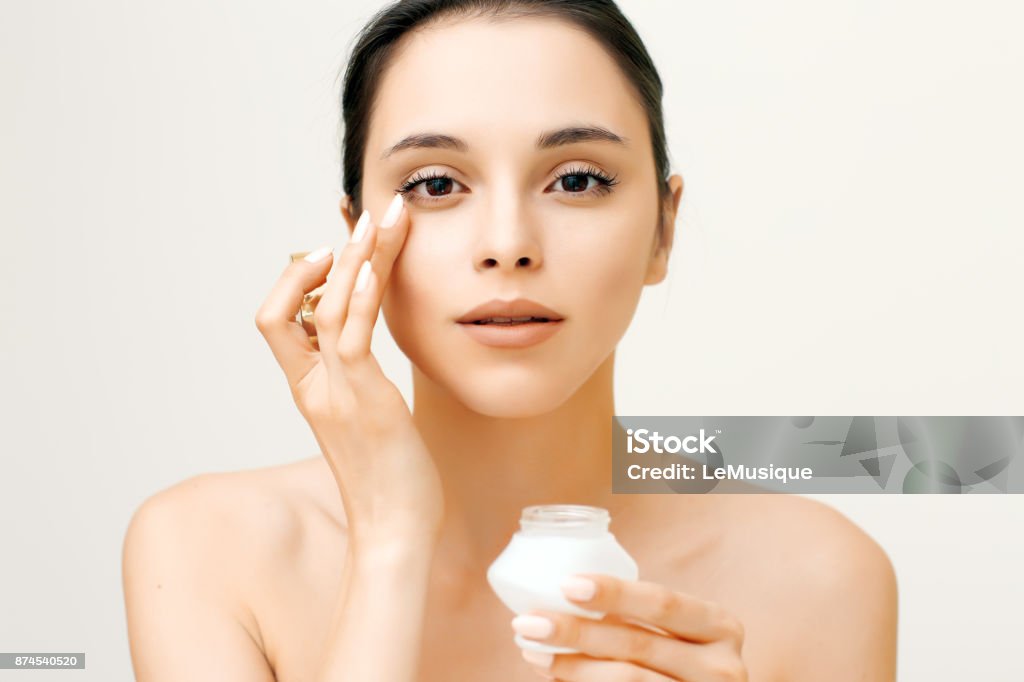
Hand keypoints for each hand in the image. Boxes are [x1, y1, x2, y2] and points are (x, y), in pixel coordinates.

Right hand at [255, 195, 444, 541]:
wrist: (394, 531)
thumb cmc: (389, 478)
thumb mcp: (368, 421)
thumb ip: (358, 383)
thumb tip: (368, 352)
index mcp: (310, 390)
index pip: (280, 320)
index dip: (298, 281)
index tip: (332, 251)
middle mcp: (313, 387)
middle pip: (287, 306)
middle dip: (320, 257)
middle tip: (358, 217)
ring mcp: (335, 392)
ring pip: (325, 309)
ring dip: (352, 259)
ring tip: (378, 219)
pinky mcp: (366, 400)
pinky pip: (351, 336)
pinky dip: (359, 295)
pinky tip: (376, 262)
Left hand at [512, 574, 746, 680]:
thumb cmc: (679, 666)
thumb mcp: (676, 637)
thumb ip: (638, 619)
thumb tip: (561, 594)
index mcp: (720, 626)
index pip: (663, 603)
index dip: (615, 592)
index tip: (566, 584)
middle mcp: (722, 667)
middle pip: (638, 644)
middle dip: (576, 632)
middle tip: (528, 622)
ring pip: (628, 680)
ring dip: (571, 665)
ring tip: (532, 651)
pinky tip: (555, 674)